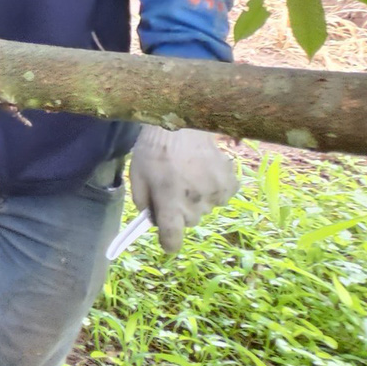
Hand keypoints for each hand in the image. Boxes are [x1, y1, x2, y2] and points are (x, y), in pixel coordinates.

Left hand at [130, 126, 238, 254]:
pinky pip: (222, 196)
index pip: (172, 236)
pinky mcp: (229, 183)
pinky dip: (214, 190)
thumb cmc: (154, 148)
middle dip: (180, 211)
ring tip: (188, 177)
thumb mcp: (137, 175)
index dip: (169, 242)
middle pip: (189, 221)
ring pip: (205, 209)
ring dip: (197, 199)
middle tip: (173, 190)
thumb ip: (143, 202)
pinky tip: (205, 174)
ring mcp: (214, 193)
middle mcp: (194, 203)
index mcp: (169, 202)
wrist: (182, 122)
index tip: (168, 243)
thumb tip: (153, 218)